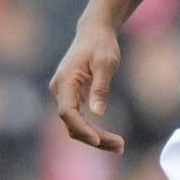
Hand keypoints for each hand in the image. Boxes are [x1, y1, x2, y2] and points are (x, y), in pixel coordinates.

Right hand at [49, 23, 124, 152]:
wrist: (94, 32)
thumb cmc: (101, 45)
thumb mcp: (106, 63)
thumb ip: (101, 88)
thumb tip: (97, 114)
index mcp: (65, 81)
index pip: (67, 112)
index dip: (81, 128)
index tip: (98, 139)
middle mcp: (59, 90)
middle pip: (72, 123)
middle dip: (94, 138)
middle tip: (120, 146)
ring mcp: (63, 95)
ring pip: (75, 125)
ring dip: (95, 138)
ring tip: (119, 146)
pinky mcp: (71, 98)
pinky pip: (79, 120)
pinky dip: (93, 131)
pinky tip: (111, 140)